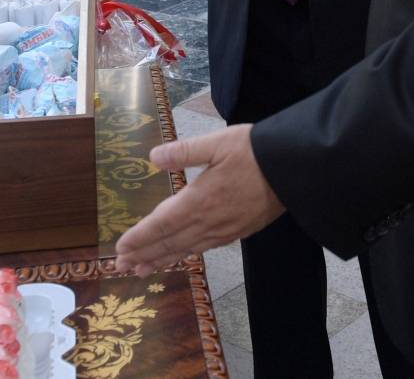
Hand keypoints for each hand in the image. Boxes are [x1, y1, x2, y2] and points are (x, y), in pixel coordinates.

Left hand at [114, 125, 284, 275]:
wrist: (293, 169)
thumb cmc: (254, 151)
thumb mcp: (217, 142)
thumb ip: (184, 151)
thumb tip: (152, 157)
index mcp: (199, 200)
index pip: (161, 224)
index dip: (140, 237)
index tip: (120, 249)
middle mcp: (209, 221)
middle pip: (170, 242)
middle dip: (144, 255)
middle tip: (121, 266)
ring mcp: (224, 230)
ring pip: (186, 249)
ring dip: (162, 260)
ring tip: (142, 270)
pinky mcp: (238, 232)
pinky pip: (204, 248)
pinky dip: (186, 255)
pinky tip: (181, 255)